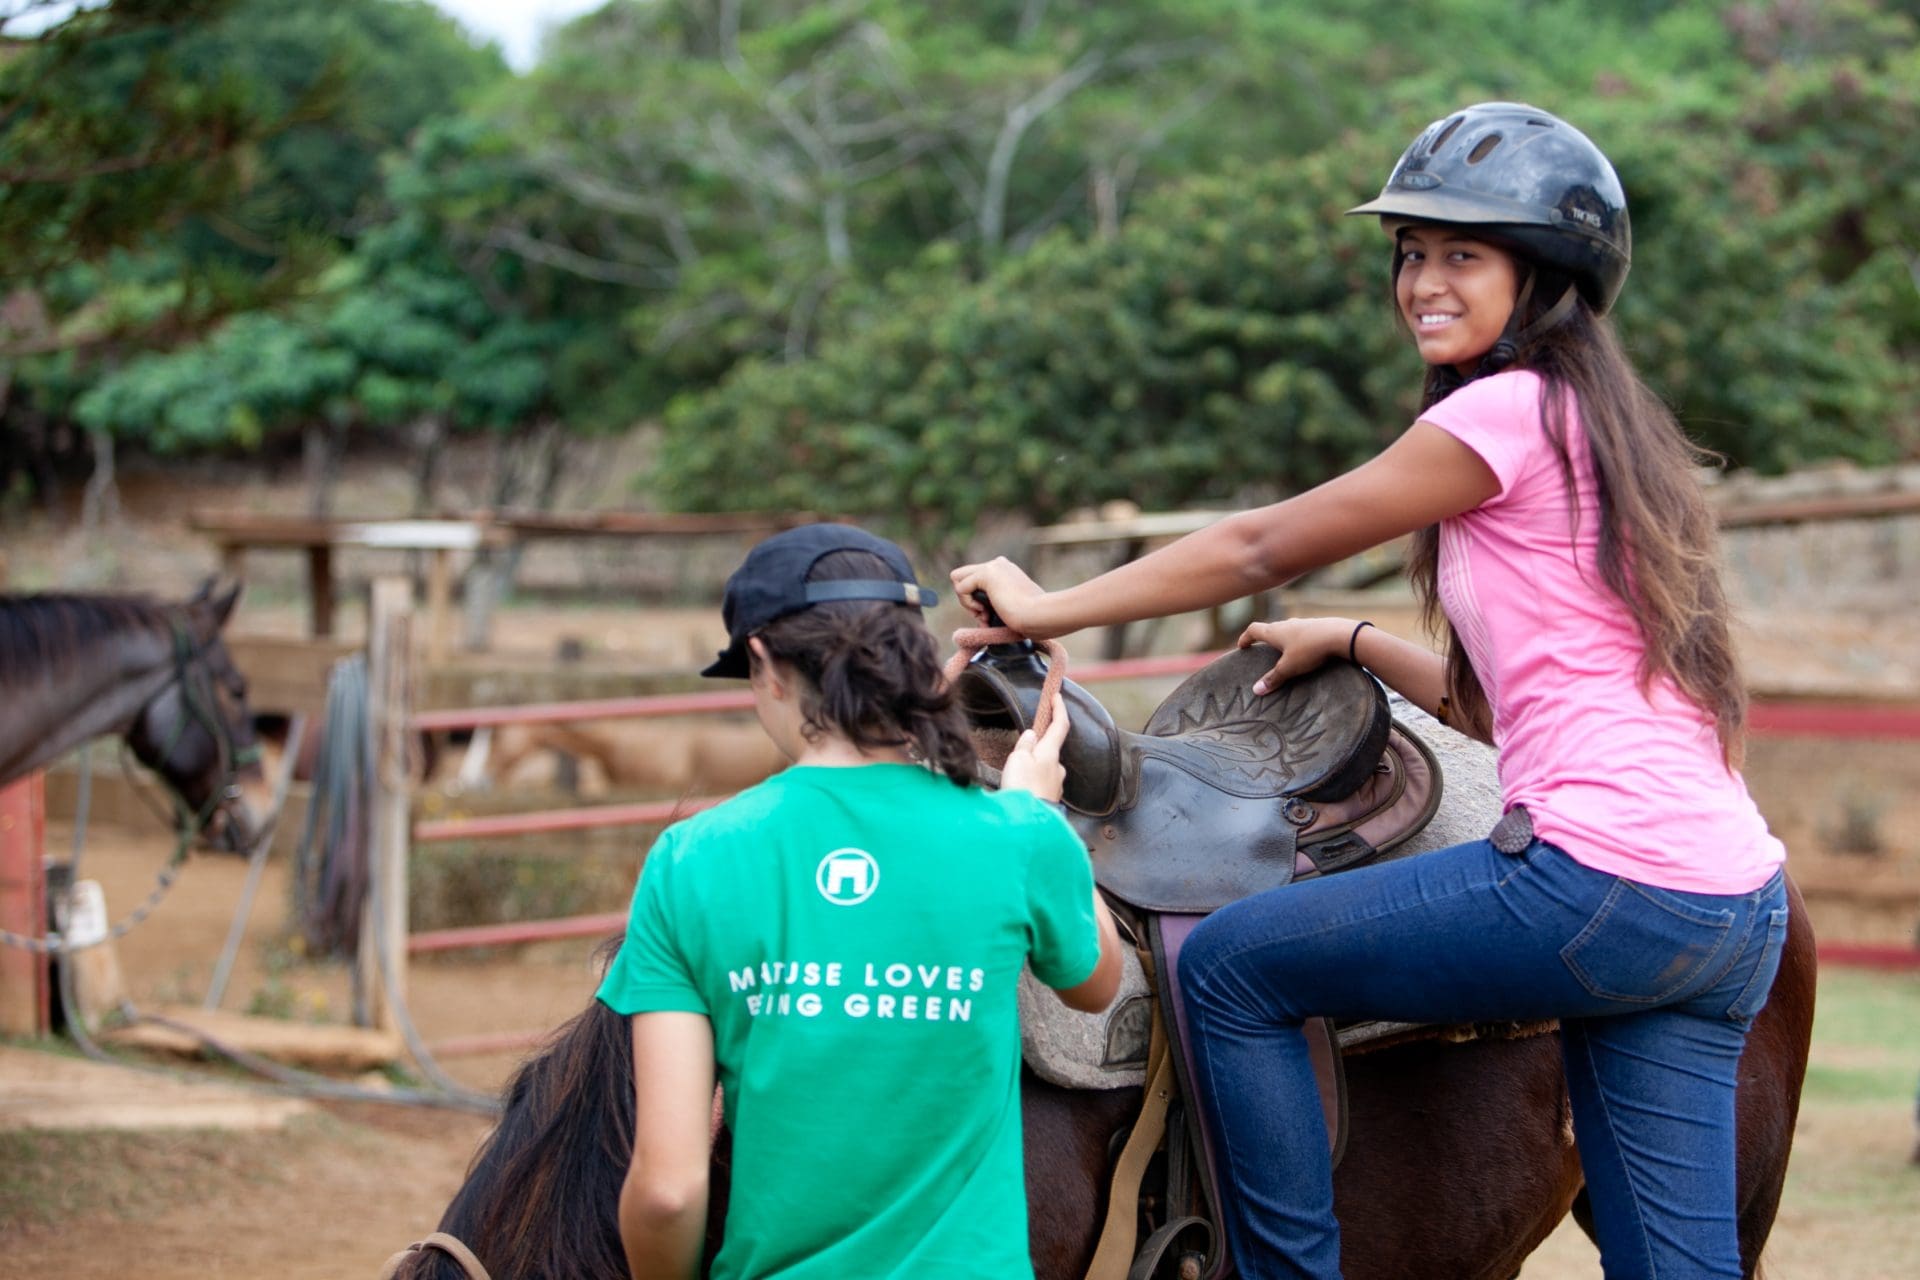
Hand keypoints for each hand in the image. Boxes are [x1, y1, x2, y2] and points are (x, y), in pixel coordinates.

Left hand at [949, 557, 1054, 635]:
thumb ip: (996, 603)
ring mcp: (992, 566)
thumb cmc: (1031, 618)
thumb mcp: (1011, 607)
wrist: (1039, 616)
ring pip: (958, 580)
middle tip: (984, 615)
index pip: (975, 579)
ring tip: (985, 614)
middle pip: (963, 577)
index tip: (988, 616)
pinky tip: (984, 611)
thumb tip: (979, 612)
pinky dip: (968, 604)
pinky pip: (960, 588)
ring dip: (967, 602)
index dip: (976, 600)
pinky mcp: (986, 574)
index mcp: (1006, 570)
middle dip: (968, 599)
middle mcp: (998, 564)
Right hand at [997, 692, 1069, 801]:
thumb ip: (1025, 745)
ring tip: (1014, 778)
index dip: (1059, 709)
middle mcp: (1058, 767)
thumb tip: (1032, 735)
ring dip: (1032, 769)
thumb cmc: (1023, 788)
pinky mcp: (1051, 799)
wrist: (1029, 822)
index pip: (1060, 725)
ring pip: (1045, 769)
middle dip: (1037, 748)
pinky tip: (1021, 791)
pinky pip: (1041, 784)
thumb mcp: (1018, 759)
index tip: (1057, 696)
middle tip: (1018, 755)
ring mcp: (1056, 784)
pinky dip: (1032, 783)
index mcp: (1050, 753)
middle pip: (1049, 750)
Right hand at [1238, 617, 1363, 695]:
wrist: (1341, 635)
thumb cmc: (1310, 650)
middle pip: (1271, 629)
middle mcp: (1287, 624)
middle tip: (1262, 650)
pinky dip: (1298, 641)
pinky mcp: (1318, 627)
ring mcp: (1304, 623)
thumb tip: (1256, 690)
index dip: (1246, 637)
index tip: (1242, 646)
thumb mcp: (1289, 667)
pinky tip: (1306, 651)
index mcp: (1275, 631)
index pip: (1254, 629)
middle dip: (1265, 639)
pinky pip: (1303, 633)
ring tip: (1284, 652)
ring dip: (1283, 639)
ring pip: (1288, 630)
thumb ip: (1273, 678)